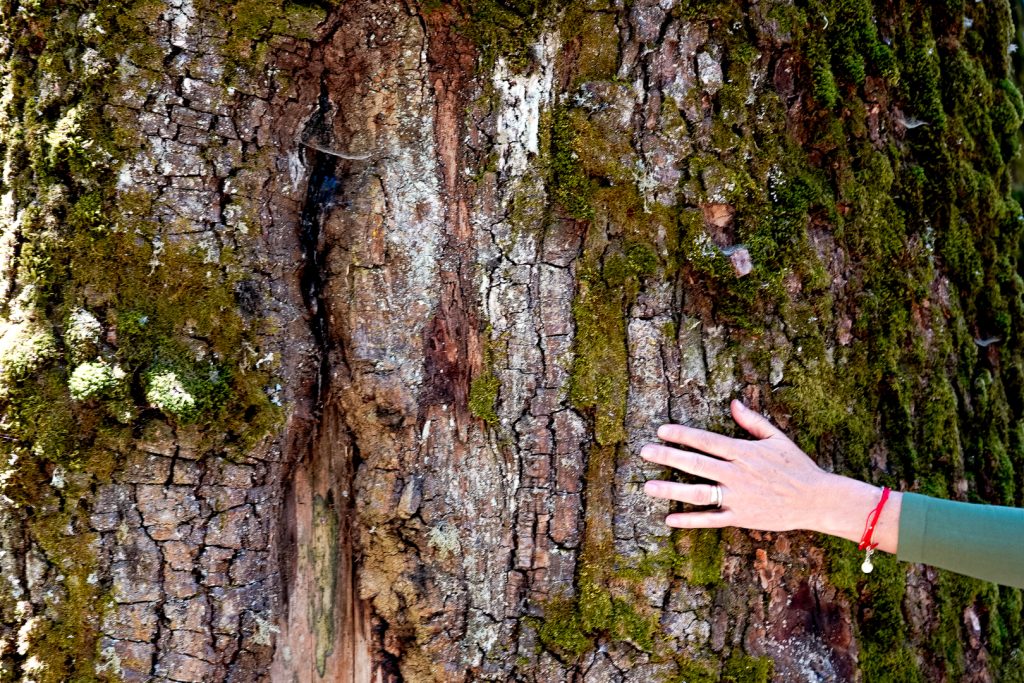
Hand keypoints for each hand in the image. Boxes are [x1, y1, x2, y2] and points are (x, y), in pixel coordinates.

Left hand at [640, 399, 833, 531]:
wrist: (817, 500)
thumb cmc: (797, 466)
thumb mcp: (777, 438)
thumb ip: (752, 421)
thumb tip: (733, 402)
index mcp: (743, 452)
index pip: (706, 441)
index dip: (682, 435)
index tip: (661, 430)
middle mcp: (737, 474)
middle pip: (696, 464)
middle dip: (668, 457)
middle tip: (644, 452)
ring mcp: (738, 497)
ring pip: (699, 493)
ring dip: (672, 490)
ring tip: (648, 487)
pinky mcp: (741, 517)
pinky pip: (711, 520)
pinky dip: (690, 520)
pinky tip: (670, 519)